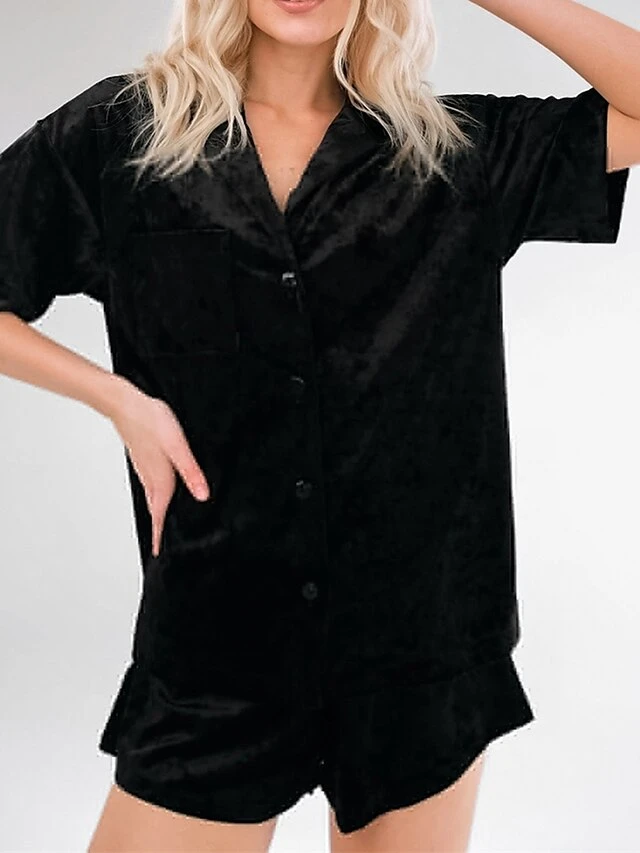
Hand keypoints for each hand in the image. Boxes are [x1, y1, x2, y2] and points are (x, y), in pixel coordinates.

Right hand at [109, 381, 209, 556]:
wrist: (125, 404)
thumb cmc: (152, 421)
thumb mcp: (178, 446)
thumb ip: (191, 471)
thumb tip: (202, 496)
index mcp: (161, 479)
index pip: (159, 514)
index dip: (159, 534)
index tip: (157, 552)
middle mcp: (151, 477)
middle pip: (155, 509)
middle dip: (158, 527)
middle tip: (160, 544)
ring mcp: (145, 468)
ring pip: (152, 497)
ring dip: (157, 511)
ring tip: (162, 523)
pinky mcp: (143, 459)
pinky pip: (150, 484)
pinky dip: (155, 495)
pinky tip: (162, 490)